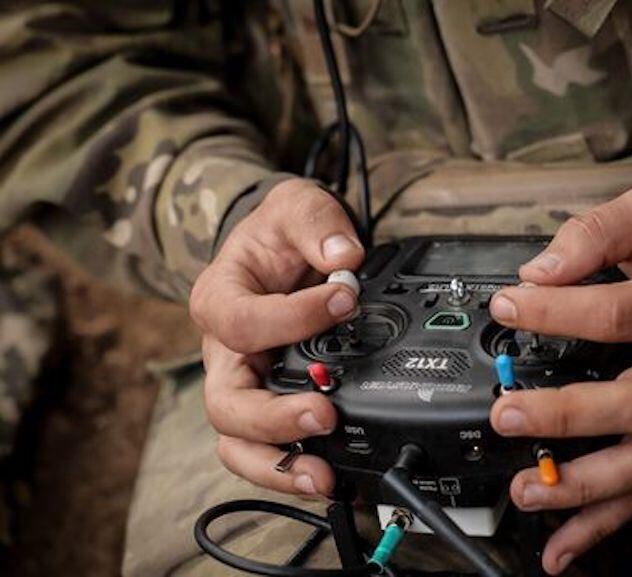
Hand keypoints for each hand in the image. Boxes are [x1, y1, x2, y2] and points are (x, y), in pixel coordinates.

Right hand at [190, 178, 363, 496]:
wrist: (281, 252)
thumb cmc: (280, 235)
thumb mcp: (296, 206)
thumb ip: (317, 223)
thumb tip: (345, 257)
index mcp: (219, 299)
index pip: (242, 321)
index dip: (292, 316)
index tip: (345, 298)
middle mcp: (224, 353)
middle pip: (227, 403)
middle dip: (273, 417)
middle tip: (324, 413)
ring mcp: (245, 384)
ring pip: (239, 442)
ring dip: (279, 463)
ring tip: (322, 476)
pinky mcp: (269, 405)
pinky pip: (268, 449)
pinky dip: (293, 469)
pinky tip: (330, 477)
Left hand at [487, 188, 631, 573]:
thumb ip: (595, 232)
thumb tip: (539, 271)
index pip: (617, 313)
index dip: (556, 309)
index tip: (507, 304)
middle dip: (565, 416)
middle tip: (507, 413)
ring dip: (582, 487)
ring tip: (526, 489)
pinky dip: (602, 524)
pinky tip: (562, 546)